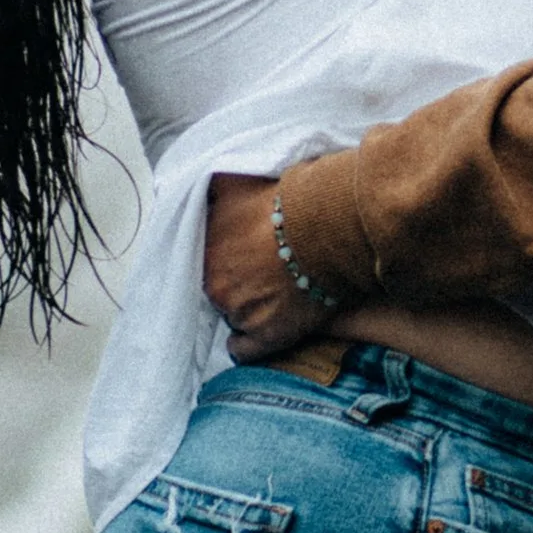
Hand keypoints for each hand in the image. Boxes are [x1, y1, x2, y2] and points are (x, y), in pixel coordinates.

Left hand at [203, 171, 332, 358]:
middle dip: (236, 282)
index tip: (244, 253)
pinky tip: (265, 327)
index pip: (206, 260)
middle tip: (262, 271)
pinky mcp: (264, 337)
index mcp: (206, 247)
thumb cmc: (290, 200)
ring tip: (274, 295)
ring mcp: (238, 314)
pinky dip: (251, 342)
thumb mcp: (237, 182)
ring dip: (247, 309)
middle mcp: (215, 283)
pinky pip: (242, 350)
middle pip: (218, 289)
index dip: (227, 256)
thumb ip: (212, 190)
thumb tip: (201, 189)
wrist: (331, 227)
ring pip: (232, 317)